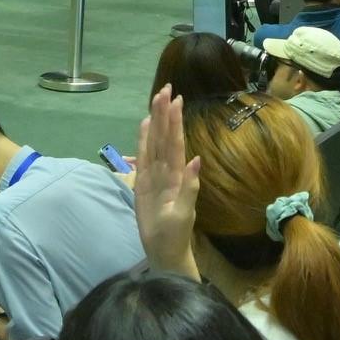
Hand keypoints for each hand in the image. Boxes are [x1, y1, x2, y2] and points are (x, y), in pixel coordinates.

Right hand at [133, 88, 200, 277]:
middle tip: (166, 89)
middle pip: (165, 137)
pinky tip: (145, 125)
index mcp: (177, 175)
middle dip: (166, 113)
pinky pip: (143, 157)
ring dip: (156, 121)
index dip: (175, 121)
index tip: (177, 99)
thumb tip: (196, 159)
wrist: (164, 251)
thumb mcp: (183, 213)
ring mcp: (154, 175)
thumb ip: (189, 187)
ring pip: (155, 142)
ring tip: (157, 100)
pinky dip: (143, 140)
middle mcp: (167, 171)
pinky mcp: (143, 183)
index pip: (176, 142)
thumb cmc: (175, 235)